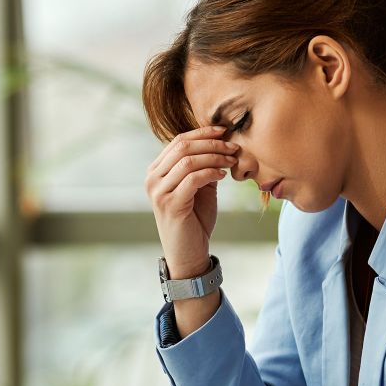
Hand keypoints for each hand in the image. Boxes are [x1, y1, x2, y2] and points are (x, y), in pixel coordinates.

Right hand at [145, 126, 238, 277]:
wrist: (188, 254)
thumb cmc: (194, 220)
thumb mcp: (200, 188)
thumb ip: (203, 166)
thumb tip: (220, 143)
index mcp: (156, 171)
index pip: (179, 141)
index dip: (203, 132)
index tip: (225, 131)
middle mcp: (152, 179)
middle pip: (183, 147)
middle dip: (212, 143)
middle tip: (233, 147)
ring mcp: (159, 191)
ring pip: (188, 161)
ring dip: (214, 157)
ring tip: (232, 160)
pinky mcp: (170, 204)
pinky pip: (193, 179)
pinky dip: (211, 172)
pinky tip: (223, 176)